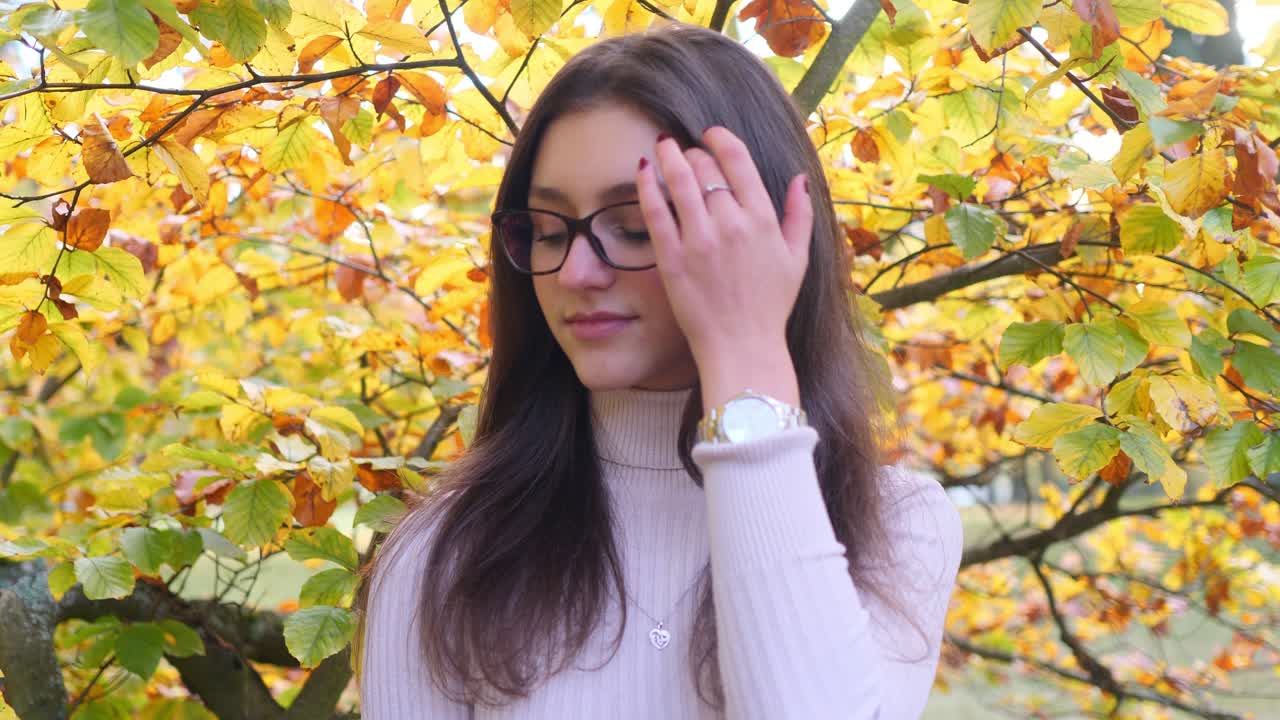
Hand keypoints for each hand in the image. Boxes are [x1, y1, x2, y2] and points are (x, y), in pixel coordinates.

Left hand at [635, 126, 812, 404]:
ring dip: (669, 157)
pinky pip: (656, 211)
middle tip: (686, 152)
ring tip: (662, 146)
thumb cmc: (770, 306)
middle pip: (706, 168)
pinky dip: (648, 185)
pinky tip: (644, 170)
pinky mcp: (672, 258)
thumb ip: (800, 215)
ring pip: (680, 181)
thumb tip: (799, 180)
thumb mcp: (797, 259)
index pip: (737, 160)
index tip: (709, 134)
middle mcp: (731, 223)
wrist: (742, 346)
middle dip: (694, 153)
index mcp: (762, 219)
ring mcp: (699, 240)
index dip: (720, 139)